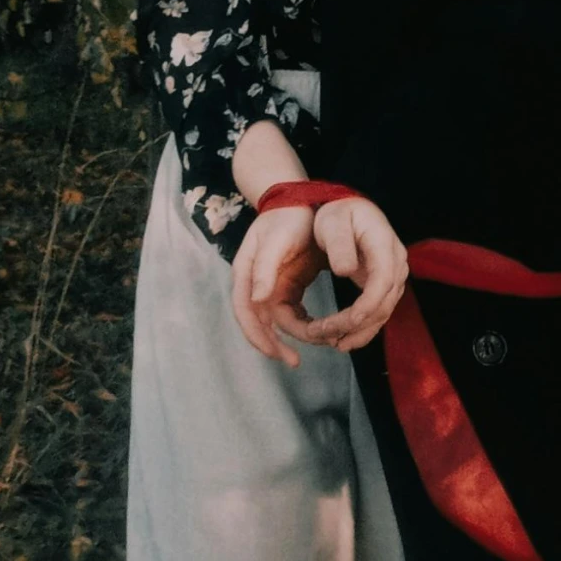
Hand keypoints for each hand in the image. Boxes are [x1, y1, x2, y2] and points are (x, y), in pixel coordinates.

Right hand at [230, 204, 326, 366]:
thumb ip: (266, 267)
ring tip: (309, 348)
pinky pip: (289, 311)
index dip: (259, 336)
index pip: (246, 312)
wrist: (298, 200)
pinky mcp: (285, 284)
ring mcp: (268, 285)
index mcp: (247, 272)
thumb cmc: (286, 217)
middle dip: (274, 344)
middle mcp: (254, 282)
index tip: (277, 354)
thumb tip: (257, 298)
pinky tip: (315, 330)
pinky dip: (300, 323)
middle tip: (295, 361)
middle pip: (258, 323)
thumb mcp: (276, 239)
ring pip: (275, 321)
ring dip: (289, 337)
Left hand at [294, 197, 408, 352]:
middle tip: (324, 335)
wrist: (349, 209)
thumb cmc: (338, 213)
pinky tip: (344, 339)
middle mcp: (396, 262)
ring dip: (359, 332)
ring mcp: (394, 275)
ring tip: (333, 343)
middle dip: (355, 324)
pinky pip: (379, 312)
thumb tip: (345, 270)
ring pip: (383, 312)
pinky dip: (363, 328)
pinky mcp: (386, 285)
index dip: (367, 305)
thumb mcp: (332, 222)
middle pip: (383, 303)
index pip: (383, 281)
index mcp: (384, 244)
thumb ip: (339, 245)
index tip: (346, 321)